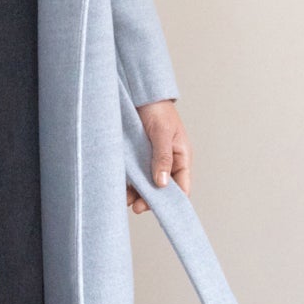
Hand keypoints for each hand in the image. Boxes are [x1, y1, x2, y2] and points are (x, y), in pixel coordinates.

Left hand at [126, 98, 190, 213]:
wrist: (140, 93)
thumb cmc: (158, 110)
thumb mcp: (162, 133)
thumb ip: (163, 157)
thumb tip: (161, 183)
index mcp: (181, 157)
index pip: (182, 187)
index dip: (173, 201)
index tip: (160, 210)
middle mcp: (167, 162)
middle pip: (162, 190)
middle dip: (150, 199)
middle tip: (136, 207)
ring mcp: (151, 160)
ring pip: (146, 184)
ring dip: (136, 193)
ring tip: (125, 199)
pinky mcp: (136, 157)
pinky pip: (134, 174)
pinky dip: (128, 182)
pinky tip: (121, 188)